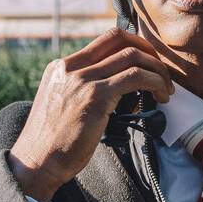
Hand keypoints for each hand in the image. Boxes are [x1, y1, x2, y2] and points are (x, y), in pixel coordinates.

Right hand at [7, 27, 173, 201]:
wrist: (36, 162)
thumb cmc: (52, 143)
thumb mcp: (60, 104)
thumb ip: (81, 89)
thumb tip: (117, 88)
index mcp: (61, 67)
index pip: (104, 40)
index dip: (133, 44)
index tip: (148, 61)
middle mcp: (71, 67)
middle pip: (119, 38)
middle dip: (148, 51)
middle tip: (161, 71)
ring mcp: (83, 80)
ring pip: (132, 56)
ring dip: (157, 70)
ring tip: (166, 89)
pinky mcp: (96, 96)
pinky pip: (135, 77)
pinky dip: (155, 82)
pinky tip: (161, 96)